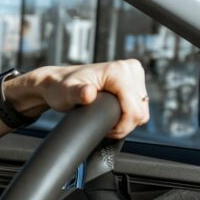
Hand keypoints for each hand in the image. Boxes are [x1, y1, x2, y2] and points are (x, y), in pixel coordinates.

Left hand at [7, 60, 150, 138]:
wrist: (58, 83)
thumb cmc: (61, 87)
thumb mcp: (67, 93)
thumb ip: (77, 93)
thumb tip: (88, 93)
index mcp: (119, 71)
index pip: (134, 110)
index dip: (121, 126)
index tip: (105, 130)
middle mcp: (130, 69)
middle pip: (140, 112)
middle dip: (124, 124)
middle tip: (103, 125)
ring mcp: (133, 74)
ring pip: (142, 110)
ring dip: (126, 120)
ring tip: (106, 119)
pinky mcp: (134, 80)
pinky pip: (139, 106)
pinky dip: (128, 114)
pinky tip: (112, 113)